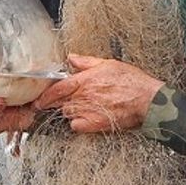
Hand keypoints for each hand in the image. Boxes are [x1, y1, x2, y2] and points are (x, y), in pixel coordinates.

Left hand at [33, 54, 163, 132]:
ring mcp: (88, 111)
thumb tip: (71, 58)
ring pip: (68, 113)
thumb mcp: (108, 63)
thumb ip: (86, 62)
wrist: (147, 100)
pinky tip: (86, 118)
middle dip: (57, 103)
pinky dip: (77, 124)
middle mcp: (83, 96)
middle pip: (60, 102)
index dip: (45, 95)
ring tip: (82, 107)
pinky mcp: (94, 125)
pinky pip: (76, 126)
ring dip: (70, 111)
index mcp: (85, 80)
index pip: (57, 88)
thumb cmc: (132, 81)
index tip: (39, 99)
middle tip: (59, 103)